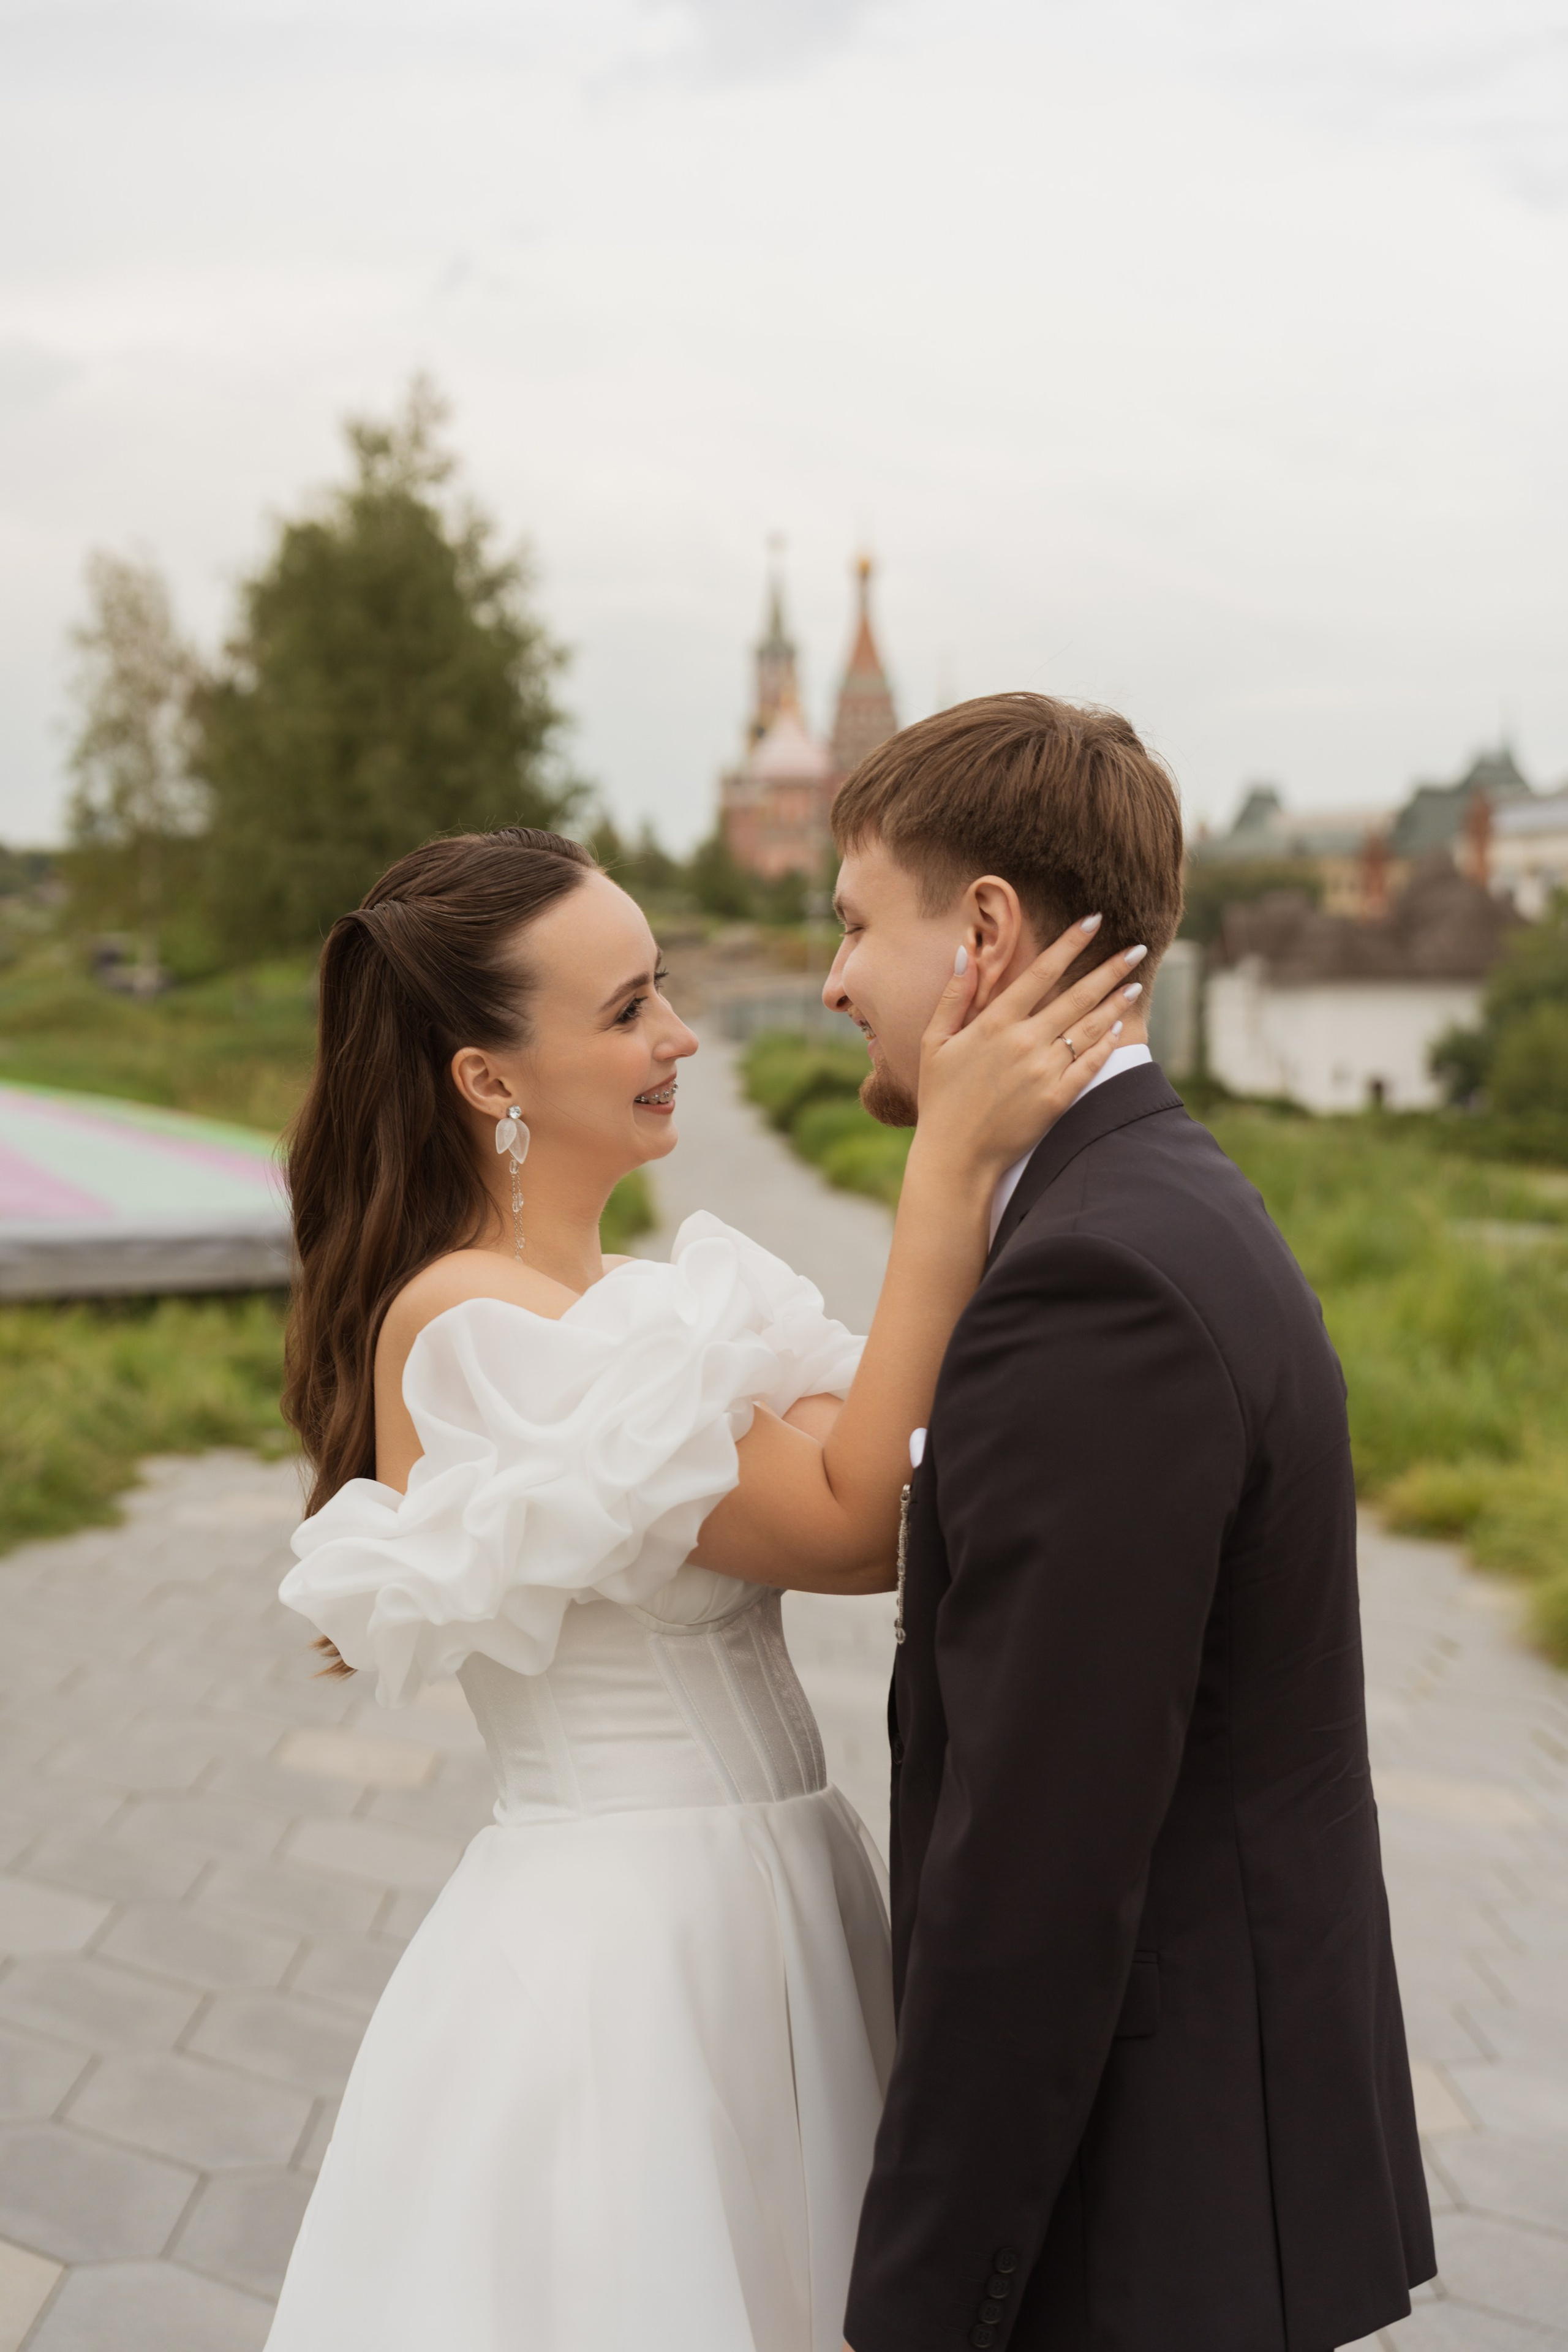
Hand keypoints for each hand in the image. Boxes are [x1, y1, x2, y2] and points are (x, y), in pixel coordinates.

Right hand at [912, 919, 1145, 1184]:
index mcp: (994, 1023)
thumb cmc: (941, 1099)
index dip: (1070, 944)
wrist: (955, 1156)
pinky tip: (1120, 1028)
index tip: (1093, 921)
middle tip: (1136, 949)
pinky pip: (1090, 1065)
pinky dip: (1107, 1044)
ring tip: (1135, 983)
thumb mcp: (934, 1042)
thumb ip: (953, 997)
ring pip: (1090, 1028)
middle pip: (1077, 996)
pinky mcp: (1058, 1099)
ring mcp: (1044, 1071)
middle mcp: (1024, 1042)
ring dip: (1117, 1002)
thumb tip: (965, 952)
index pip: (1041, 972)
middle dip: (1109, 968)